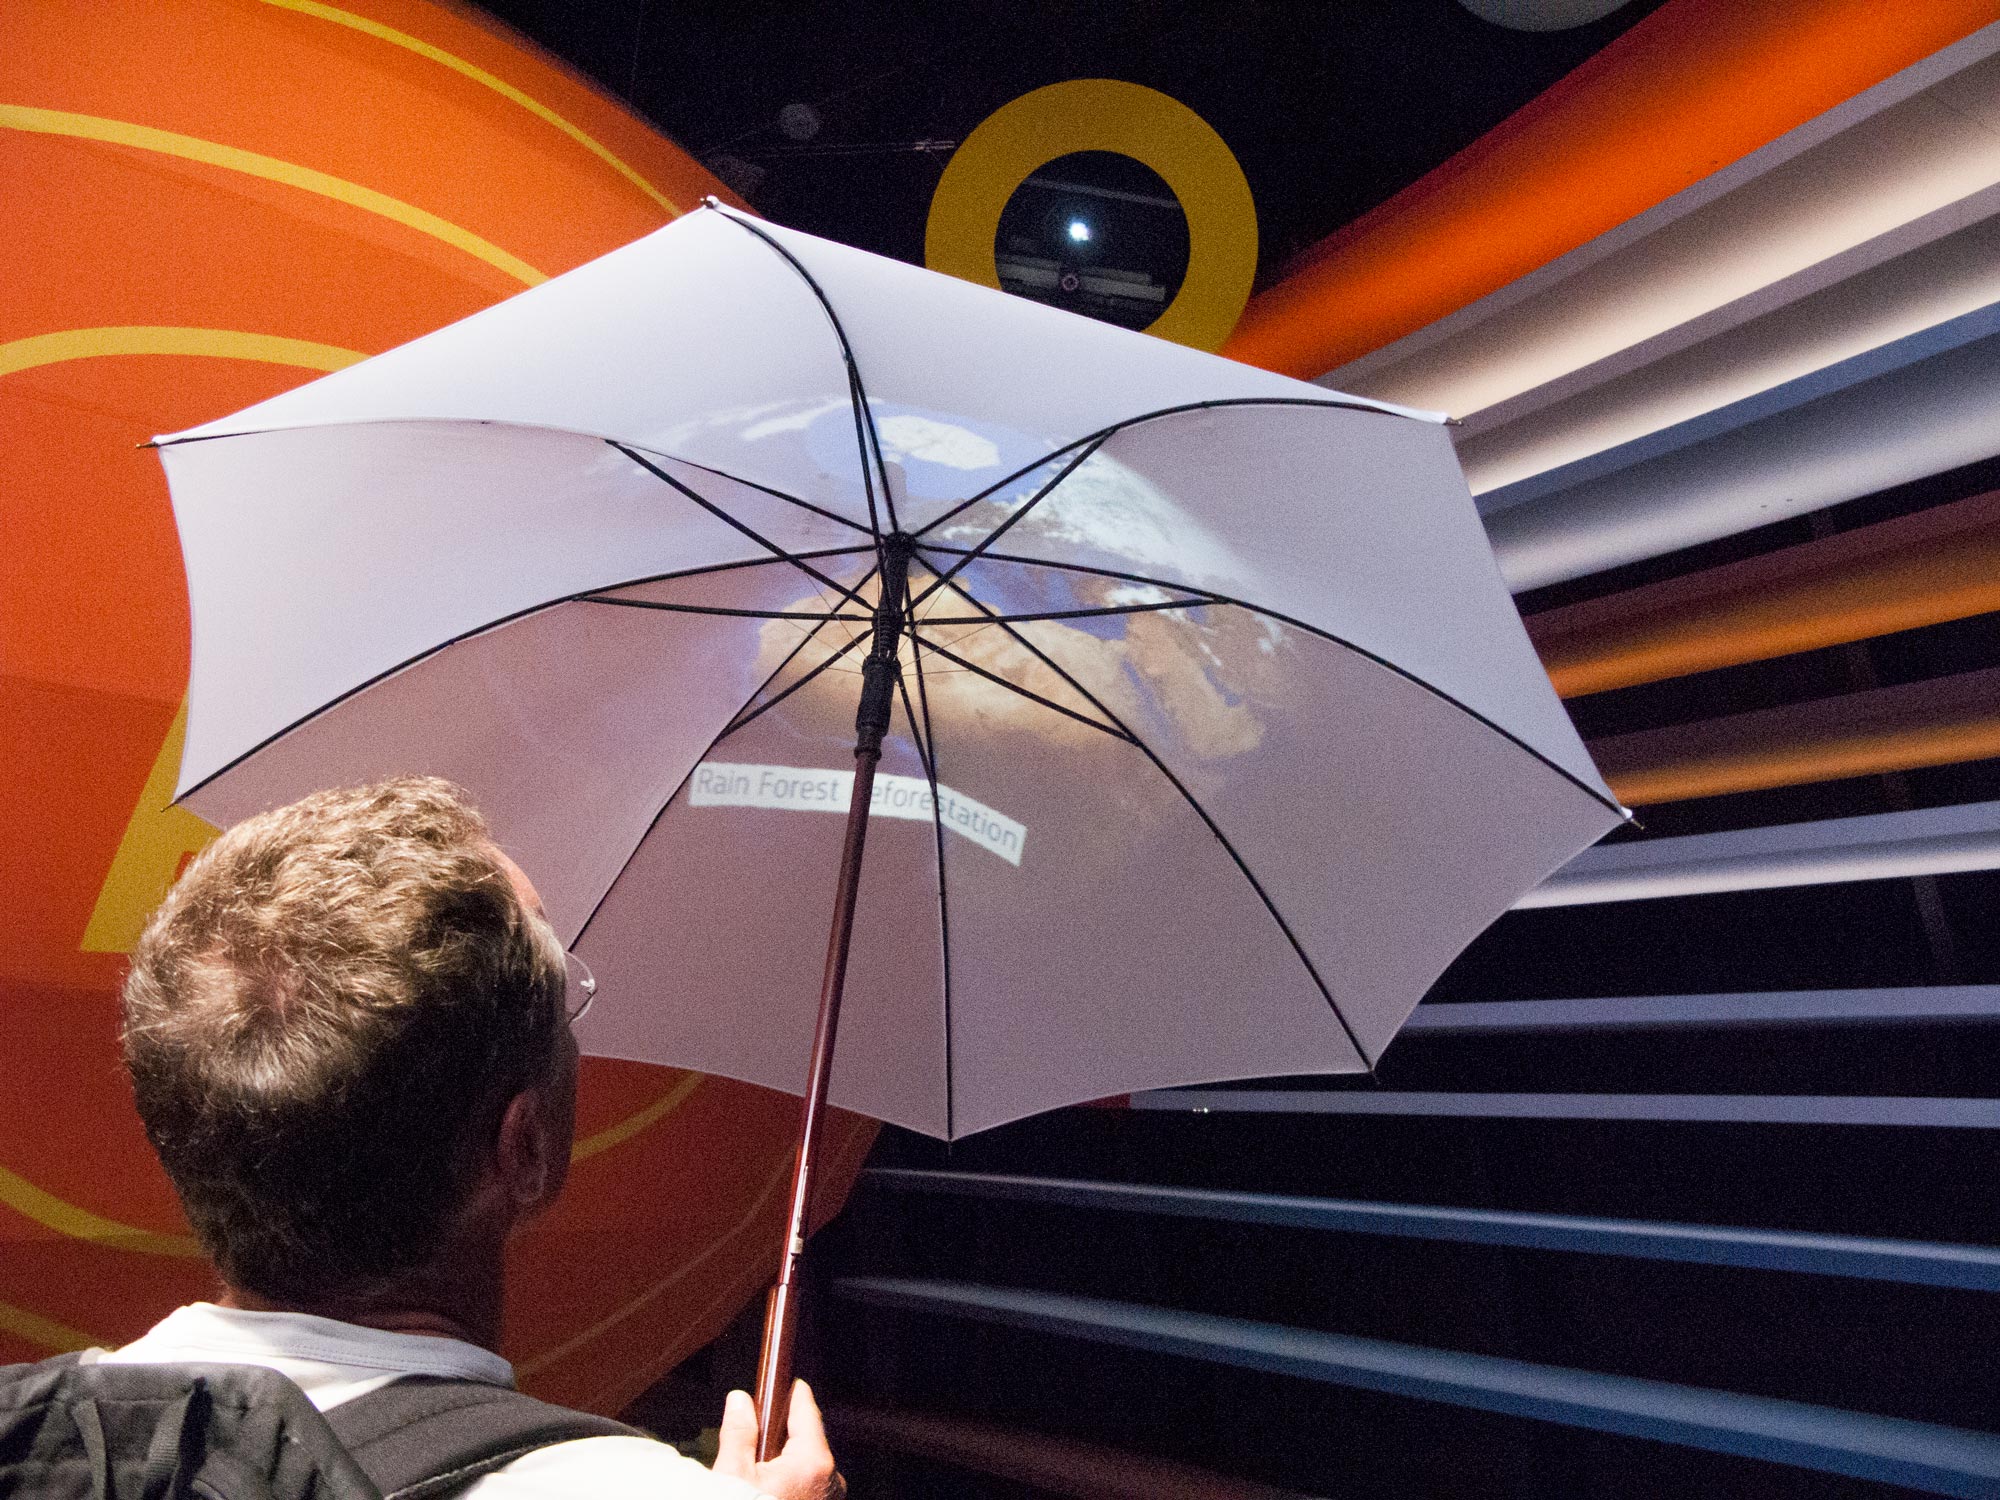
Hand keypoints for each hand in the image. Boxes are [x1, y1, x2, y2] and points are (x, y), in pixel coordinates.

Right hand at [713, 1379, 843, 1499]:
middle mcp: (831, 1477)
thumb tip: (740, 1400)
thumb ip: (738, 1433)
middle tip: (755, 1436)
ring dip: (785, 1458)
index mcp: (813, 1461)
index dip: (789, 1391)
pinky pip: (810, 1482)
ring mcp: (830, 1495)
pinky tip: (769, 1487)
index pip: (806, 1408)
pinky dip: (792, 1478)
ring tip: (757, 1470)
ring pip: (806, 1460)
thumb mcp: (734, 1475)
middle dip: (781, 1431)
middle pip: (806, 1435)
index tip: (779, 1378)